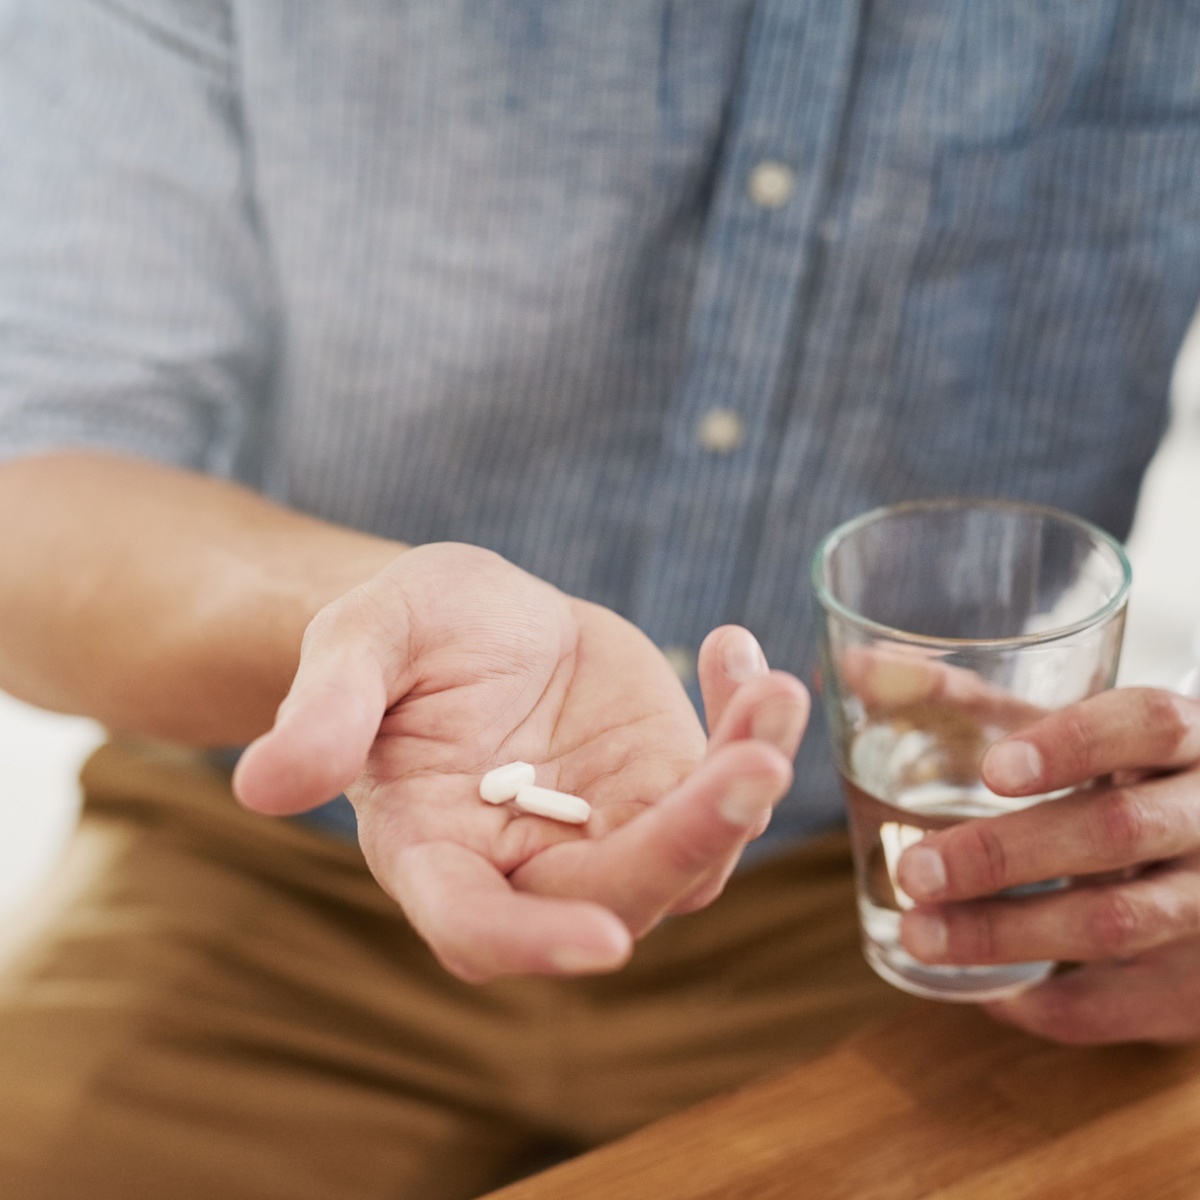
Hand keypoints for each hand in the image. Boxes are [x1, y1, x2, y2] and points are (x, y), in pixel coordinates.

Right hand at [233, 543, 808, 981]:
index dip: (532, 944)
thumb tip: (261, 785)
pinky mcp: (661, 785)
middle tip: (752, 764)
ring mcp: (605, 830)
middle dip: (690, 840)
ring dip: (744, 781)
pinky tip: (736, 651)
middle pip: (616, 892)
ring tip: (772, 692)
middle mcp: (526, 865)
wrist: (470, 618)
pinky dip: (746, 726)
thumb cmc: (401, 634)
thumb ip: (326, 706)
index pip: (475, 925)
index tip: (603, 939)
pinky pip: (722, 782)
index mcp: (433, 850)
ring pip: (693, 852)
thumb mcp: (360, 638)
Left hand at [895, 687, 1199, 1042]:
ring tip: (918, 934)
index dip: (1073, 745)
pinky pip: (1123, 1004)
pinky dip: (1046, 1003)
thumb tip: (852, 669)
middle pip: (1119, 831)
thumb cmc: (1115, 777)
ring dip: (1007, 934)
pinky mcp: (1199, 986)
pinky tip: (981, 990)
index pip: (1147, 725)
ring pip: (1119, 922)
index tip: (993, 771)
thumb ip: (964, 696)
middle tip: (914, 872)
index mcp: (1184, 739)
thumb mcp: (1063, 727)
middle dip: (1006, 855)